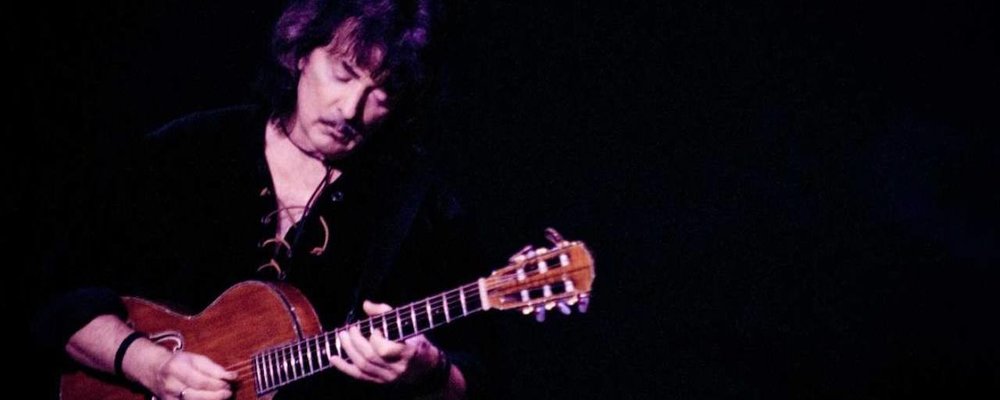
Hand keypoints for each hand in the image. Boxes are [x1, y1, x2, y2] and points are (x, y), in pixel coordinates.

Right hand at [130, 344, 236, 399]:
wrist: (155, 371)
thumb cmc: (179, 363)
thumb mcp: (196, 359)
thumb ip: (214, 368)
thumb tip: (232, 376)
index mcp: (176, 368)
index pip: (200, 381)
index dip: (217, 385)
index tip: (229, 383)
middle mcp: (170, 385)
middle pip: (196, 396)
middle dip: (216, 396)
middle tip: (228, 392)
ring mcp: (168, 398)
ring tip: (222, 396)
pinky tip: (211, 399)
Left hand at [328, 300, 442, 383]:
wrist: (428, 368)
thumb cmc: (418, 343)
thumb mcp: (408, 325)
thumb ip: (386, 313)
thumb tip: (366, 305)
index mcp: (407, 352)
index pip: (384, 350)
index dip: (374, 338)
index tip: (374, 328)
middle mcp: (397, 368)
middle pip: (369, 357)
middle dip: (355, 342)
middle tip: (349, 329)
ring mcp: (388, 377)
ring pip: (363, 366)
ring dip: (348, 351)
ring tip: (341, 338)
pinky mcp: (381, 382)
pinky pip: (359, 376)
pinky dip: (344, 367)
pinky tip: (334, 358)